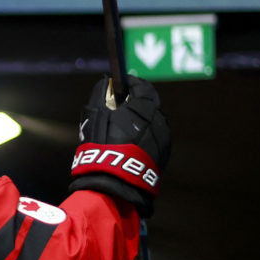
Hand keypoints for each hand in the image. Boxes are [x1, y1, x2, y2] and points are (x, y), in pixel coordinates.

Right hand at [68, 75, 170, 217]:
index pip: (142, 86)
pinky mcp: (163, 155)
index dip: (129, 83)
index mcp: (147, 105)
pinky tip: (126, 146)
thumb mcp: (96, 110)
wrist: (116, 177)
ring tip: (119, 131)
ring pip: (151, 124)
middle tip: (116, 108)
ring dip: (138, 122)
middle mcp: (160, 119)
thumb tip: (108, 82)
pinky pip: (152, 140)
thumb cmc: (104, 140)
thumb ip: (103, 91)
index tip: (118, 85)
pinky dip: (142, 138)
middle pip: (148, 104)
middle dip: (134, 103)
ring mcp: (164, 139)